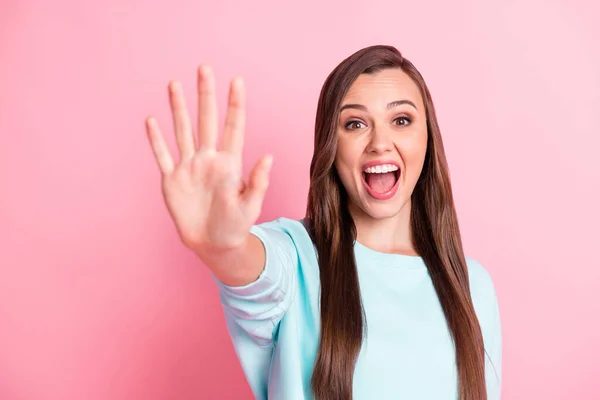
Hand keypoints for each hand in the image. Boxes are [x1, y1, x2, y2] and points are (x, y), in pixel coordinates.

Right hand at [145, 65, 272, 253]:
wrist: (213, 244)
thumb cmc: (236, 225)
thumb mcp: (250, 206)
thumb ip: (257, 182)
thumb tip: (268, 157)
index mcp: (230, 163)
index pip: (233, 126)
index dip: (235, 104)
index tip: (237, 80)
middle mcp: (208, 159)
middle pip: (206, 120)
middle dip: (206, 95)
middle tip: (204, 68)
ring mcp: (189, 167)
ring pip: (183, 131)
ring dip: (178, 108)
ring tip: (174, 84)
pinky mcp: (172, 180)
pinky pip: (163, 155)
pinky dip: (156, 139)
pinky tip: (152, 120)